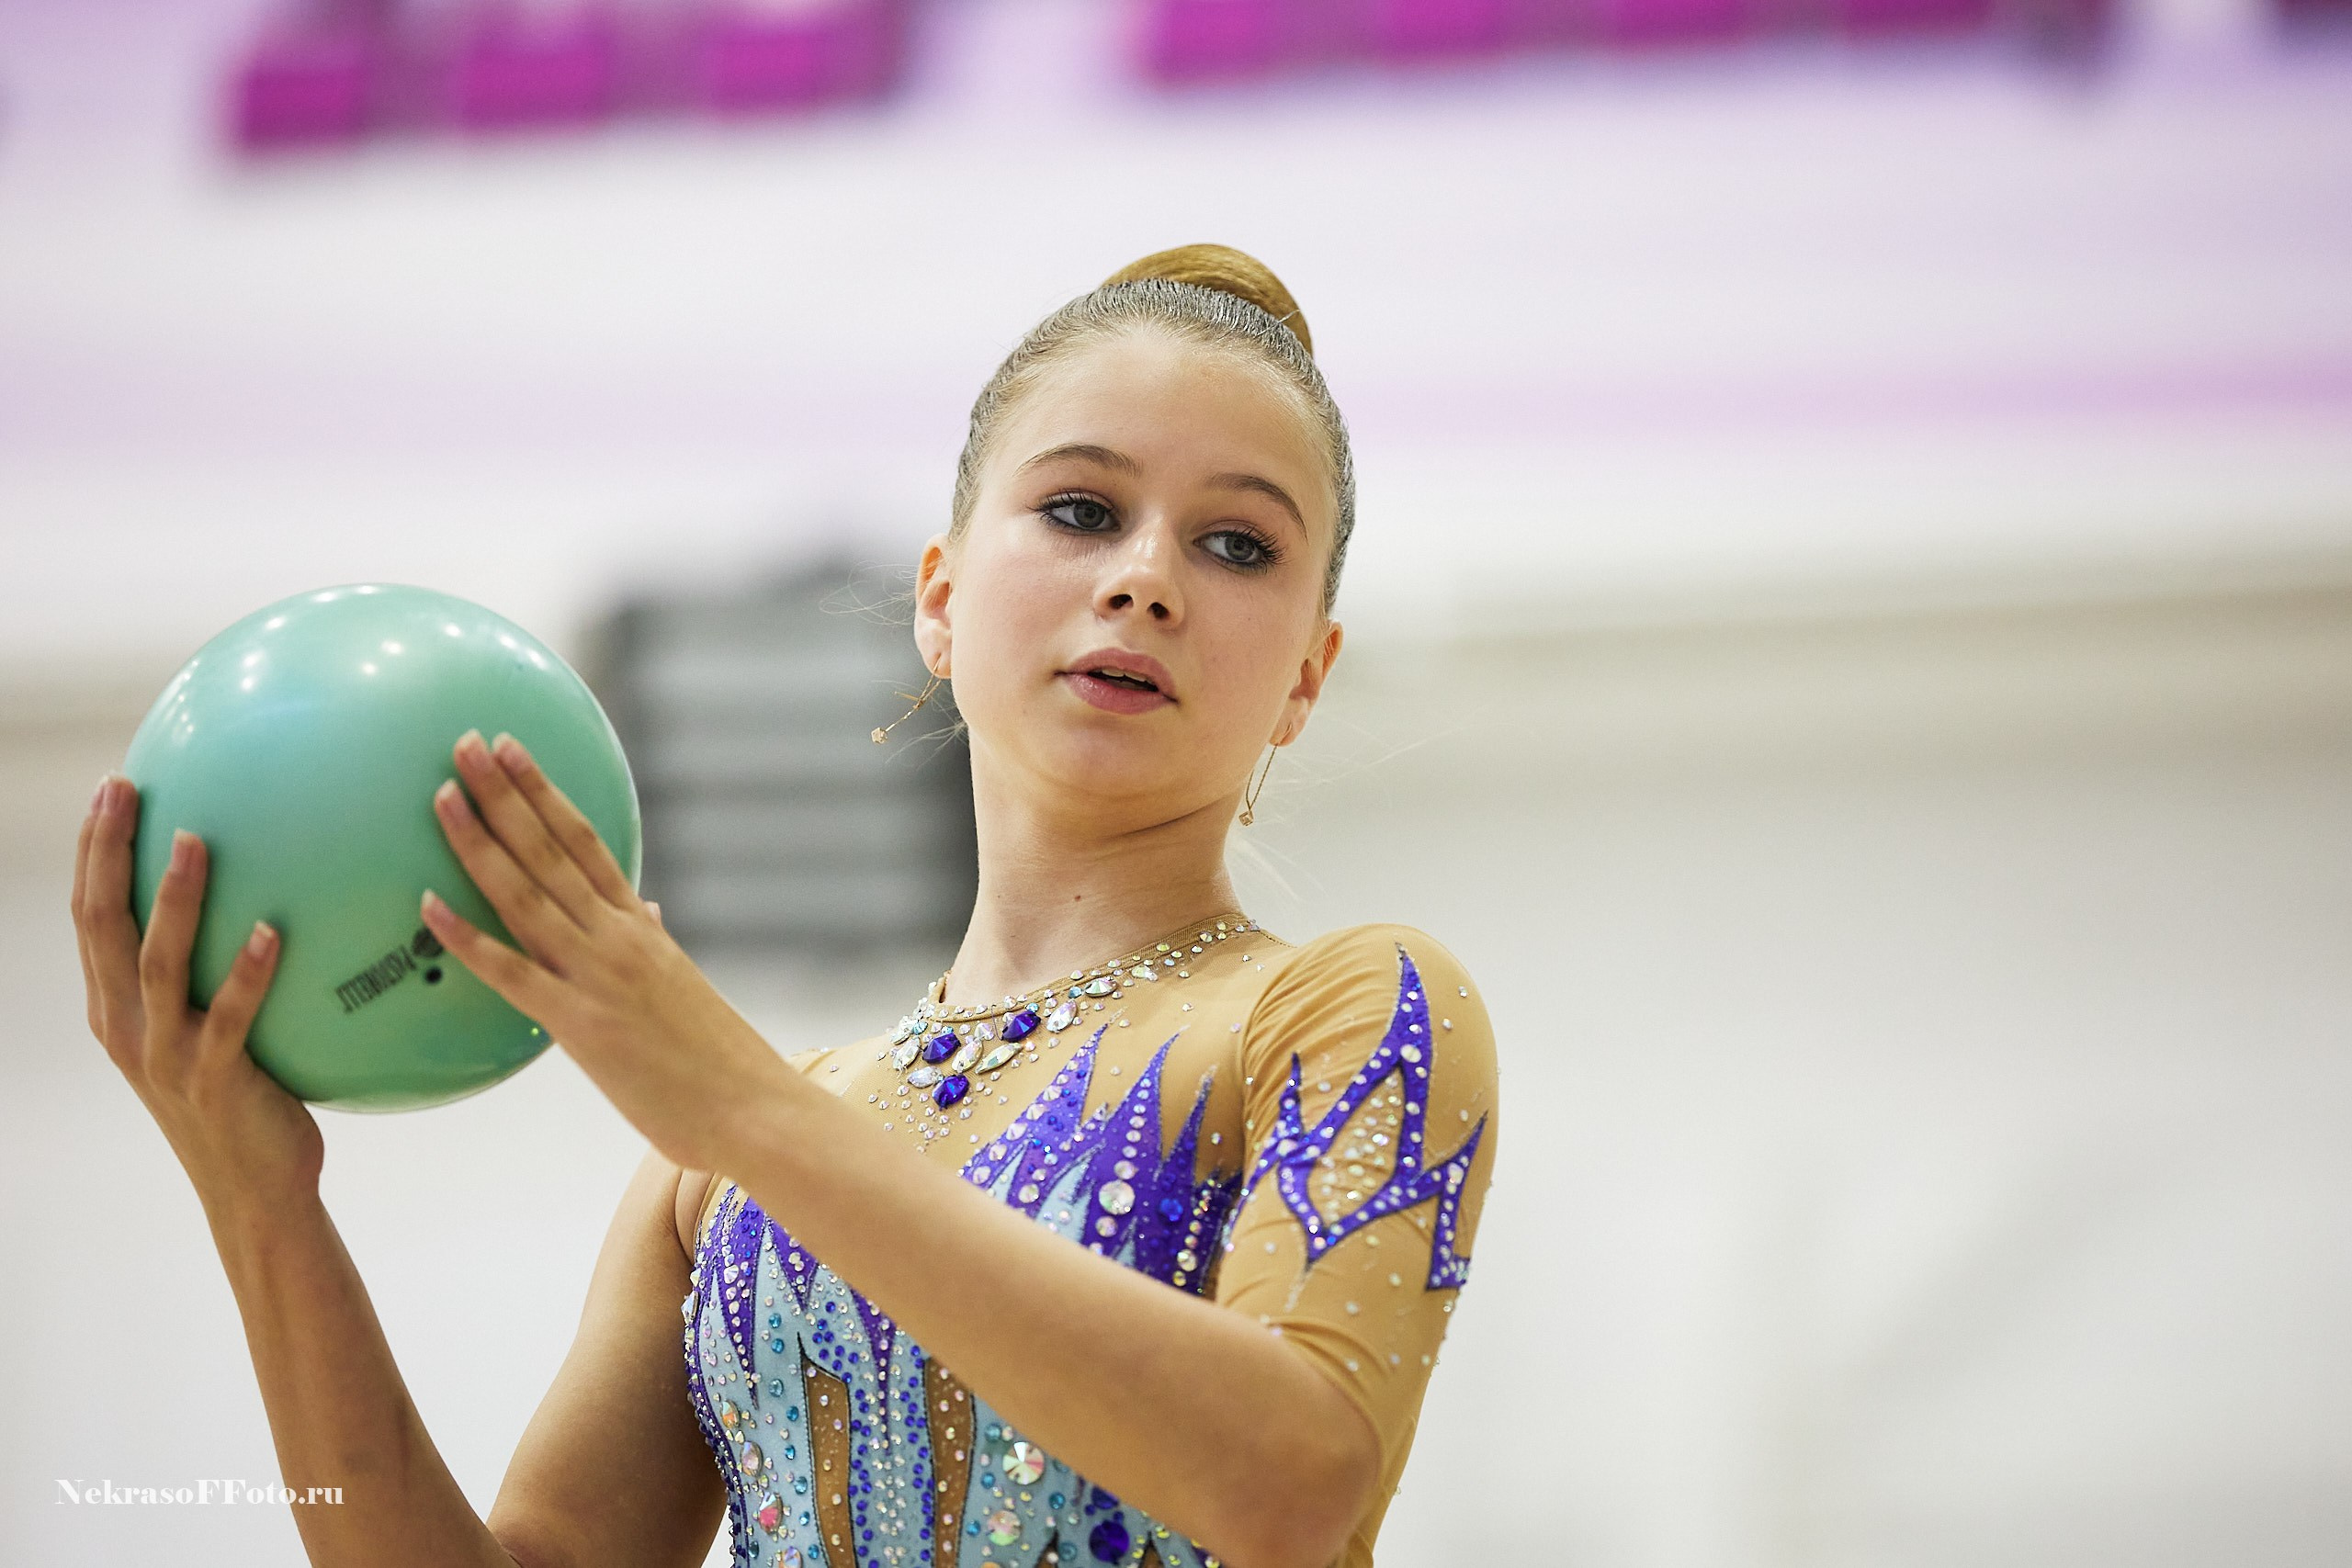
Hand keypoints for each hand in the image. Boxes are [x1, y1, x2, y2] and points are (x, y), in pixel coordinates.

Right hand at [72, 776, 322, 1213]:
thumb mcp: (211, 1029)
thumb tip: (264, 894)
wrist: (254, 1190)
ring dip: (173, 900)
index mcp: (115, 1010)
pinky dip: (246, 972)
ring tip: (197, 841)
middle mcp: (125, 1027)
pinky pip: (229, 1017)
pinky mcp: (212, 1079)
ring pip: (156, 965)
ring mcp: (164, 1055)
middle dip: (107, 853)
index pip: (89, 916)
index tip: (111, 788)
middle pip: (101, 926)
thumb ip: (214, 972)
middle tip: (125, 790)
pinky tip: (269, 931)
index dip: (93, 851)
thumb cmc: (245, 1099)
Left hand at [421, 730, 781, 1169]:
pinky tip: (428, 905)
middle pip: (550, 849)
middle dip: (503, 793)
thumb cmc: (720, 1060)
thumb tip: (646, 908)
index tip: (511, 750)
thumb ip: (655, 941)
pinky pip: (511, 973)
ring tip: (441, 795)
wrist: (752, 1107)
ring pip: (526, 893)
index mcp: (641, 927)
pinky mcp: (579, 1023)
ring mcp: (598, 975)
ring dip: (480, 841)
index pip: (585, 841)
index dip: (544, 791)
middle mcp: (618, 936)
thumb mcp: (685, 987)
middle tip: (464, 743)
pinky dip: (468, 938)